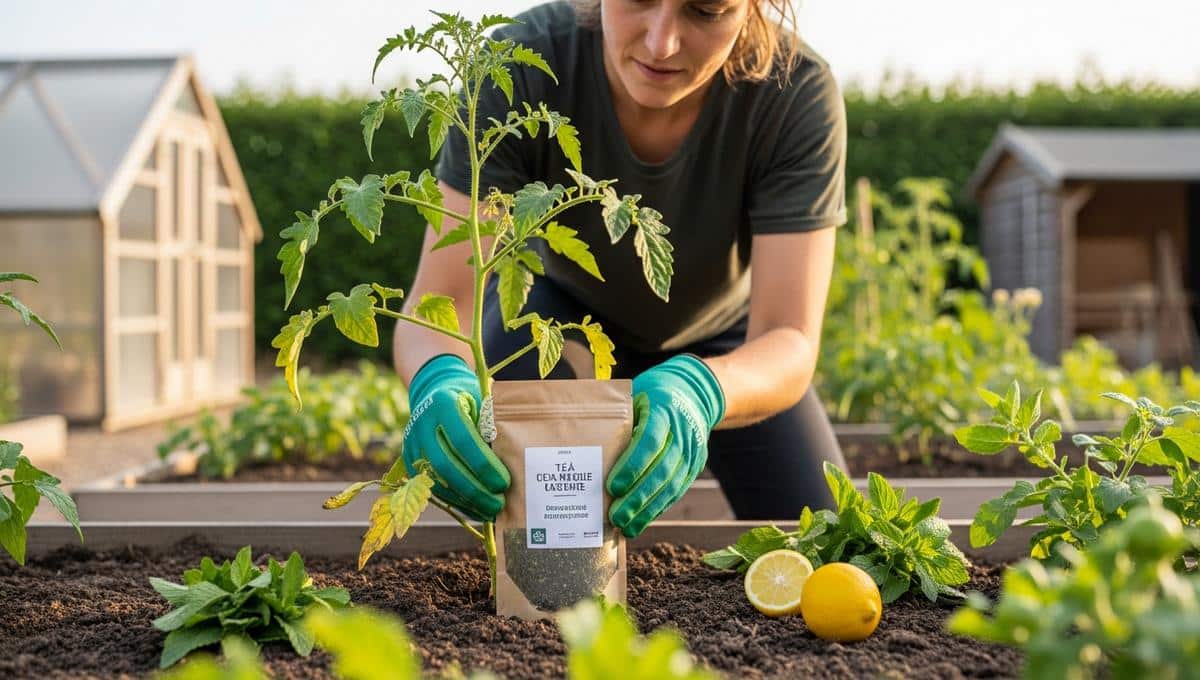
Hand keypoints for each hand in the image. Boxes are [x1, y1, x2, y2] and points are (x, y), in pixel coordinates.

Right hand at [401, 354, 510, 520]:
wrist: (436, 390)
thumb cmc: (470, 397)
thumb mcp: (483, 400)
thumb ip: (493, 425)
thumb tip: (516, 462)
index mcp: (443, 404)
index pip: (463, 439)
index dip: (484, 465)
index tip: (504, 482)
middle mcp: (422, 424)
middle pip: (446, 465)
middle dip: (474, 489)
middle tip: (499, 503)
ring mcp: (412, 443)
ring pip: (436, 480)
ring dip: (464, 501)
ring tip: (490, 511)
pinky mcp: (409, 461)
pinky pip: (431, 487)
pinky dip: (454, 502)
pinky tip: (474, 509)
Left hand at [606, 354, 725, 536]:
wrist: (692, 393)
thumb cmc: (652, 395)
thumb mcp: (634, 397)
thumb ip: (616, 419)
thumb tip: (582, 447)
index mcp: (665, 410)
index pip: (651, 441)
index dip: (633, 466)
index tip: (612, 486)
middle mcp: (683, 433)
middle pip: (662, 470)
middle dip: (638, 497)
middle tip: (615, 516)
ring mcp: (693, 451)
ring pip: (672, 485)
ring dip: (648, 510)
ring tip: (626, 527)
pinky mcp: (695, 466)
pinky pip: (677, 491)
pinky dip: (658, 508)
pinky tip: (641, 521)